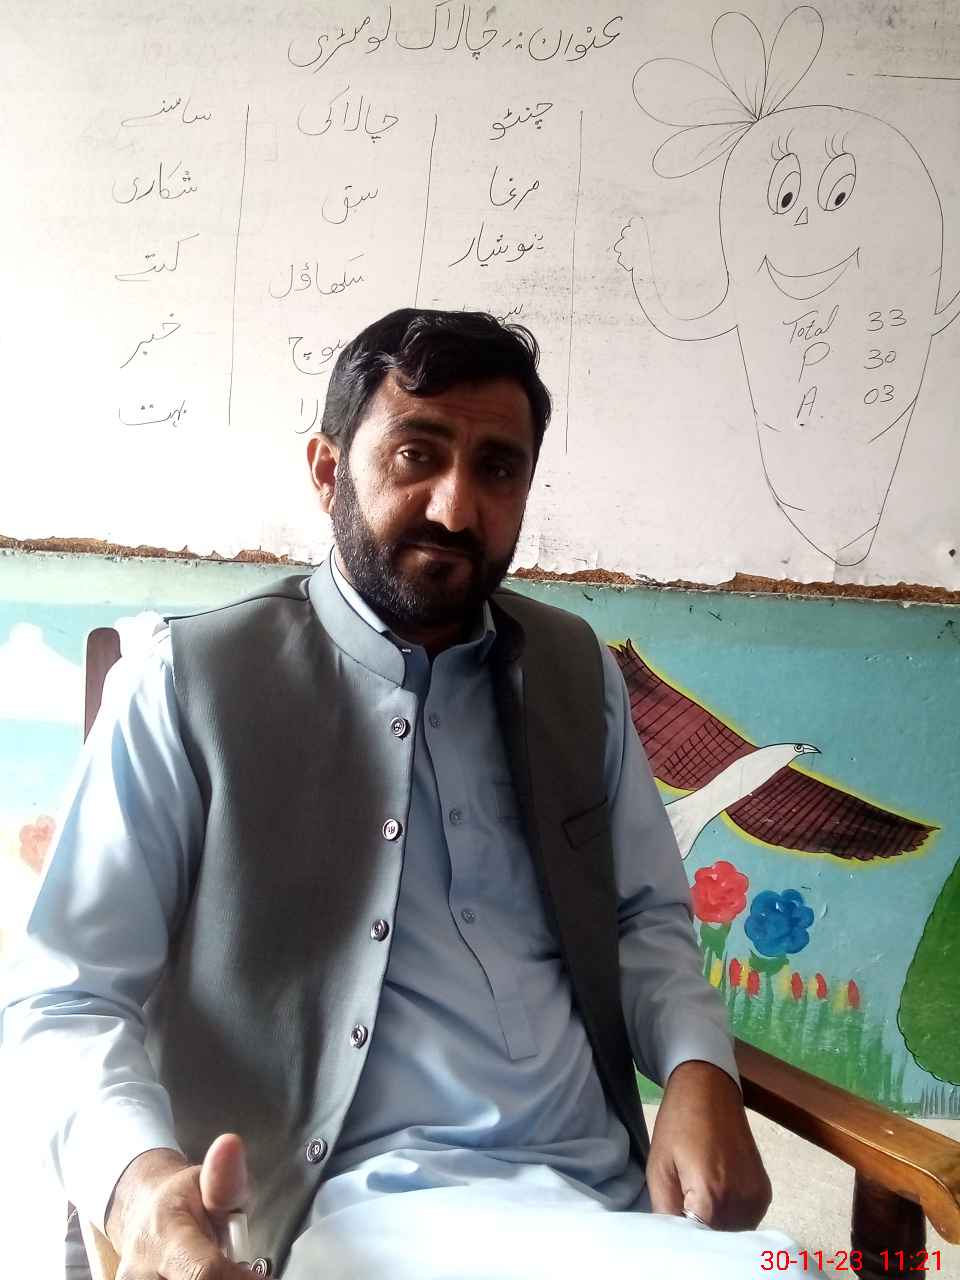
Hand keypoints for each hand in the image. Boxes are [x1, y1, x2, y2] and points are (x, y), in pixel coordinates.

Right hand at [105, 1132, 251, 1278]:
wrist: (143, 1215)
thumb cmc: (189, 1200)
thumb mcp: (211, 1182)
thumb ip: (226, 1178)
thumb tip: (230, 1144)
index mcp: (164, 1237)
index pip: (204, 1274)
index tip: (263, 1276)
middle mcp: (139, 1274)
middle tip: (242, 1270)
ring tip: (223, 1267)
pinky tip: (210, 1274)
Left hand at [645, 1059, 771, 1229]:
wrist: (709, 1090)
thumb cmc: (677, 1125)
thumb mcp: (659, 1168)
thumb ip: (665, 1212)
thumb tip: (671, 1241)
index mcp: (711, 1196)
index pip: (699, 1243)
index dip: (684, 1239)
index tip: (674, 1226)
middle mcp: (741, 1202)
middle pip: (718, 1240)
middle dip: (700, 1233)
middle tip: (683, 1210)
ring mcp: (757, 1197)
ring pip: (734, 1233)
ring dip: (717, 1226)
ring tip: (698, 1199)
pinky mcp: (764, 1191)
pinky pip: (747, 1220)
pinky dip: (731, 1216)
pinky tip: (716, 1194)